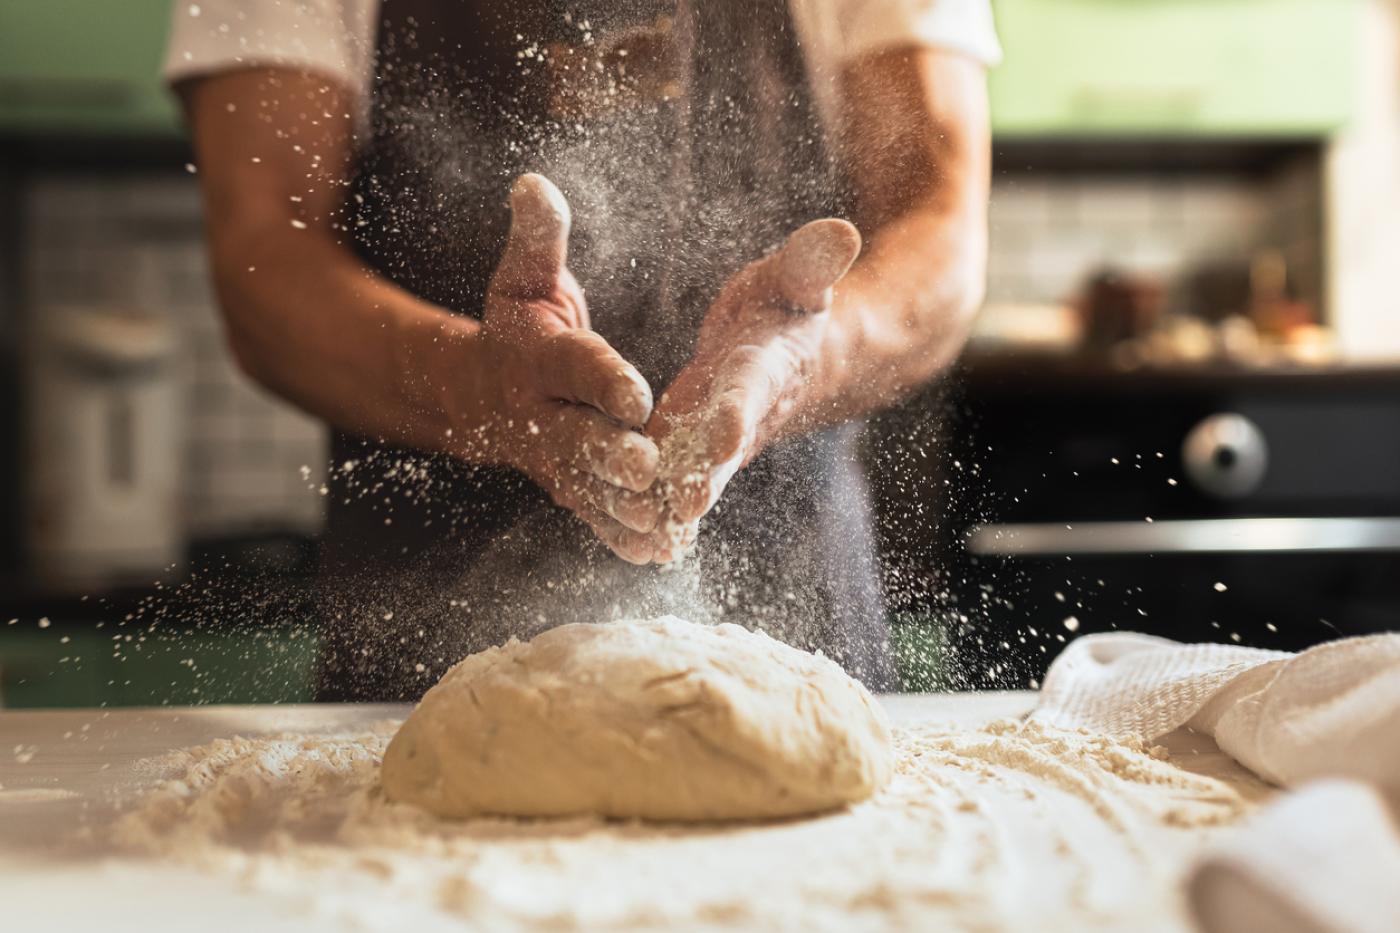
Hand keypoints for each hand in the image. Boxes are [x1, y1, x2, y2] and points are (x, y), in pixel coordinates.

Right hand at [457, 174, 665, 559]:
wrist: (478, 394)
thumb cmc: (517, 325)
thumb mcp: (525, 277)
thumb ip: (538, 238)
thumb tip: (532, 182)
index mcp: (538, 359)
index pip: (573, 367)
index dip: (603, 378)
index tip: (637, 392)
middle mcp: (541, 415)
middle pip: (577, 437)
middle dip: (611, 454)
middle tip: (649, 468)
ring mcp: (552, 459)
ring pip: (587, 487)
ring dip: (622, 507)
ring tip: (663, 521)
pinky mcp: (566, 488)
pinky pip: (592, 514)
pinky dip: (619, 535)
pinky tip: (657, 552)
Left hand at [637, 218, 862, 562]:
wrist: (795, 354)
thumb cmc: (789, 305)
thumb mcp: (797, 278)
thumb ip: (811, 261)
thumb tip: (843, 230)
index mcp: (766, 366)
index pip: (751, 389)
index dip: (738, 410)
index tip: (723, 433)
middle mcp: (743, 411)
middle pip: (722, 450)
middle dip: (704, 478)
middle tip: (682, 508)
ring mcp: (717, 438)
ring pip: (695, 476)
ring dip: (672, 505)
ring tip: (645, 536)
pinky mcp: (693, 449)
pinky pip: (675, 481)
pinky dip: (659, 510)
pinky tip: (632, 540)